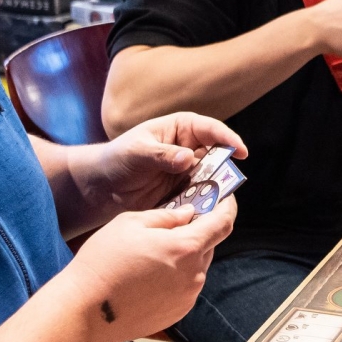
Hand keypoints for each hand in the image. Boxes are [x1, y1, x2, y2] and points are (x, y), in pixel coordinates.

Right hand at [66, 201, 235, 341]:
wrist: (86, 310)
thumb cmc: (103, 262)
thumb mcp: (131, 223)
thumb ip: (166, 216)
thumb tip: (188, 214)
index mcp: (186, 247)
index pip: (223, 222)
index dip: (228, 207)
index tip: (226, 198)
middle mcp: (194, 274)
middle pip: (208, 244)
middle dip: (198, 231)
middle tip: (176, 224)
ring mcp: (188, 296)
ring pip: (196, 266)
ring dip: (184, 255)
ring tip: (153, 254)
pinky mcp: (178, 312)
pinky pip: (186, 287)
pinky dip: (176, 276)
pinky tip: (149, 275)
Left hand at [67, 114, 245, 225]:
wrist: (100, 188)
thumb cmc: (116, 160)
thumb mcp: (136, 153)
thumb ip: (162, 155)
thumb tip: (188, 157)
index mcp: (179, 129)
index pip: (209, 130)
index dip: (227, 138)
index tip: (240, 151)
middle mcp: (188, 149)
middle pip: (216, 156)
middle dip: (224, 169)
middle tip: (230, 183)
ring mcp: (187, 172)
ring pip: (211, 179)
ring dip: (215, 189)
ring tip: (218, 201)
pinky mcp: (182, 193)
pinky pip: (200, 197)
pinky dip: (204, 204)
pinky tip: (205, 212)